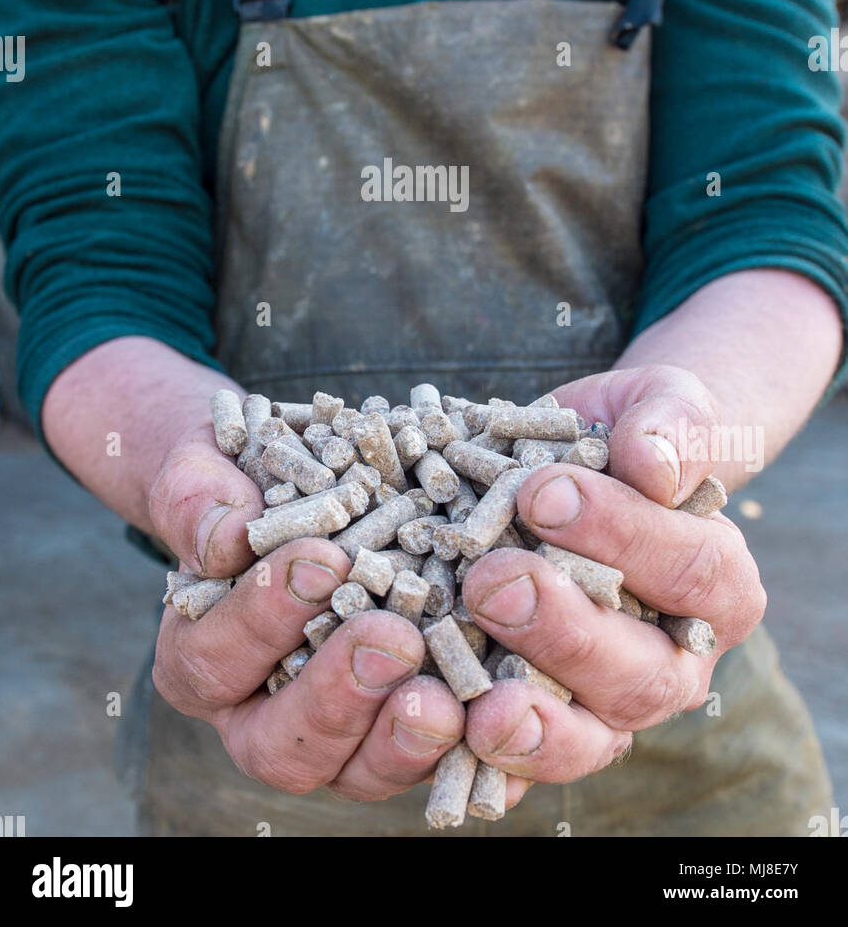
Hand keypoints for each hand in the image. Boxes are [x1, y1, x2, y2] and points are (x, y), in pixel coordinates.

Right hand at [148, 422, 464, 799]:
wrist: (280, 479)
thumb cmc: (232, 477)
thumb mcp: (201, 470)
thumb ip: (197, 499)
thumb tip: (220, 539)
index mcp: (201, 659)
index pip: (216, 663)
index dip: (264, 620)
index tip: (320, 563)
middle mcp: (263, 714)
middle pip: (285, 745)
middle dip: (339, 695)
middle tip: (392, 639)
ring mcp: (339, 733)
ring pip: (361, 769)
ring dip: (405, 737)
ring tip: (447, 697)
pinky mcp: (404, 727)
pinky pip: (435, 757)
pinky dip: (470, 741)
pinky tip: (504, 705)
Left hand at [460, 365, 766, 782]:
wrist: (582, 465)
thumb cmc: (628, 435)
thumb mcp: (660, 406)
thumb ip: (670, 428)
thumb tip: (652, 466)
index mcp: (721, 587)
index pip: (689, 571)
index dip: (620, 536)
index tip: (544, 494)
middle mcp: (674, 661)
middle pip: (639, 674)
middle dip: (564, 633)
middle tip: (494, 583)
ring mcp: (609, 704)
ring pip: (588, 737)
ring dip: (532, 726)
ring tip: (480, 704)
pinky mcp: (547, 724)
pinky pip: (523, 762)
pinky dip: (487, 762)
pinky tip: (448, 740)